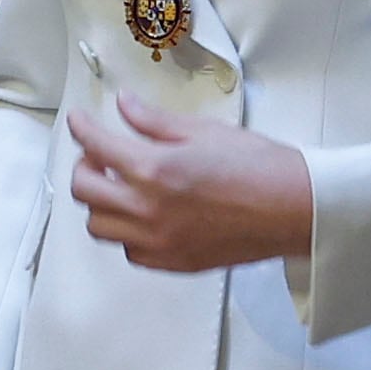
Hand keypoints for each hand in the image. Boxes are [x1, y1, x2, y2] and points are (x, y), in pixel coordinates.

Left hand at [66, 92, 312, 273]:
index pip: (97, 145)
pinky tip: (143, 215)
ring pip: (99, 226)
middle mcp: (148, 209)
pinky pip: (128, 251)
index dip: (81, 128)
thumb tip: (126, 106)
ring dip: (101, 201)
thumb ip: (154, 121)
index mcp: (156, 169)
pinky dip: (126, 232)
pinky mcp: (171, 262)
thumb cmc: (259, 168)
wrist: (292, 208)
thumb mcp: (204, 131)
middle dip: (84, 166)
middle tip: (99, 154)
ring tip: (119, 185)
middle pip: (84, 191)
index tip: (78, 121)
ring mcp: (157, 240)